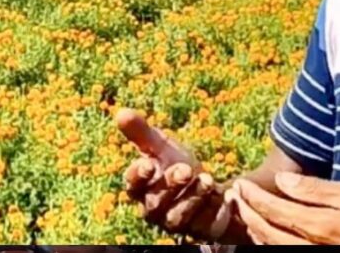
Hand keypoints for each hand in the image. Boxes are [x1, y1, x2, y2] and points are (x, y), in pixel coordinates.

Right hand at [116, 108, 232, 240]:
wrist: (207, 185)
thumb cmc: (176, 165)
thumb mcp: (161, 146)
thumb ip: (141, 133)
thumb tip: (120, 112)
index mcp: (142, 188)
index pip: (132, 186)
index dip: (137, 176)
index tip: (148, 163)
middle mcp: (155, 209)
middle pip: (156, 203)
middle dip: (170, 185)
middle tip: (185, 169)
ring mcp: (177, 222)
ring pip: (177, 217)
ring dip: (192, 197)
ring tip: (206, 179)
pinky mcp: (199, 229)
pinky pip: (202, 225)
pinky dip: (210, 209)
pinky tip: (219, 194)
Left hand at [229, 171, 339, 244]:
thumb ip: (319, 190)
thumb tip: (285, 180)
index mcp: (322, 226)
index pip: (275, 211)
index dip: (254, 197)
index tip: (242, 184)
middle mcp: (312, 248)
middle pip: (266, 233)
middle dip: (247, 212)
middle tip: (237, 195)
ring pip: (270, 248)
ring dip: (253, 229)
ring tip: (245, 210)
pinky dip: (267, 243)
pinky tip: (264, 231)